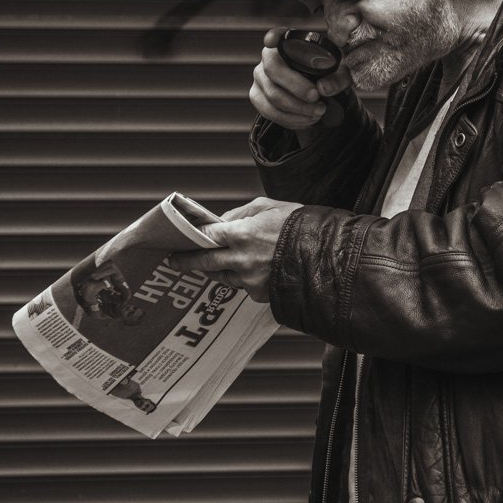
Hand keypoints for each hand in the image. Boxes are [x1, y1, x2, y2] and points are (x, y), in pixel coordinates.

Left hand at [169, 196, 303, 304]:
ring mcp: (250, 280)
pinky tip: (250, 270)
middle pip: (206, 262)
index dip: (193, 237)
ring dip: (216, 270)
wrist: (327, 256)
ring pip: (223, 276)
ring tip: (212, 264)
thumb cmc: (300, 226)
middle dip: (188, 261)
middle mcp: (242, 260)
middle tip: (175, 261)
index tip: (181, 239)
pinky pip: (243, 287)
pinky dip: (242, 279)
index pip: (206, 236)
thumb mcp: (269, 207)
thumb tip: (221, 222)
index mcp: (241, 234)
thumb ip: (241, 213)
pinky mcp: (261, 295)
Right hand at [249, 27, 352, 130]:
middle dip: (297, 88)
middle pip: (274, 71)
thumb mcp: (340, 75)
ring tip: (318, 113)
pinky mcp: (257, 96)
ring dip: (298, 109)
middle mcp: (268, 57)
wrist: (318, 93)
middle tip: (317, 99)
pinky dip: (290, 119)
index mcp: (288, 43)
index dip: (273, 37)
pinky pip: (269, 111)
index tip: (272, 40)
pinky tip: (306, 119)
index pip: (277, 35)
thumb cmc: (328, 76)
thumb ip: (337, 78)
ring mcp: (259, 77)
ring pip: (273, 96)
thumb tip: (323, 88)